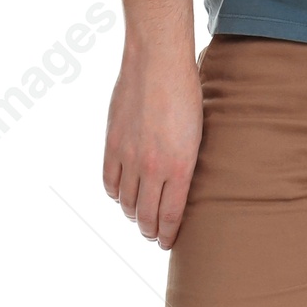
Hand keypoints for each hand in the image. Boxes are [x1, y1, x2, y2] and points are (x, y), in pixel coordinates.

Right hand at [102, 46, 203, 245]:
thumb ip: (185, 165)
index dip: (168, 234)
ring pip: (126, 201)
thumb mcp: (198, 135)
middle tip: (153, 236)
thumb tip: (179, 189)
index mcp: (180, 167)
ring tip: (138, 217)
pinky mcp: (112, 143)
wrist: (158, 63)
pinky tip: (121, 195)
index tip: (168, 243)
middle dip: (150, 231)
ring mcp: (129, 155)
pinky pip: (109, 181)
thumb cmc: (187, 95)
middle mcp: (153, 166)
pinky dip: (114, 194)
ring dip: (132, 214)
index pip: (171, 215)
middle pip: (146, 215)